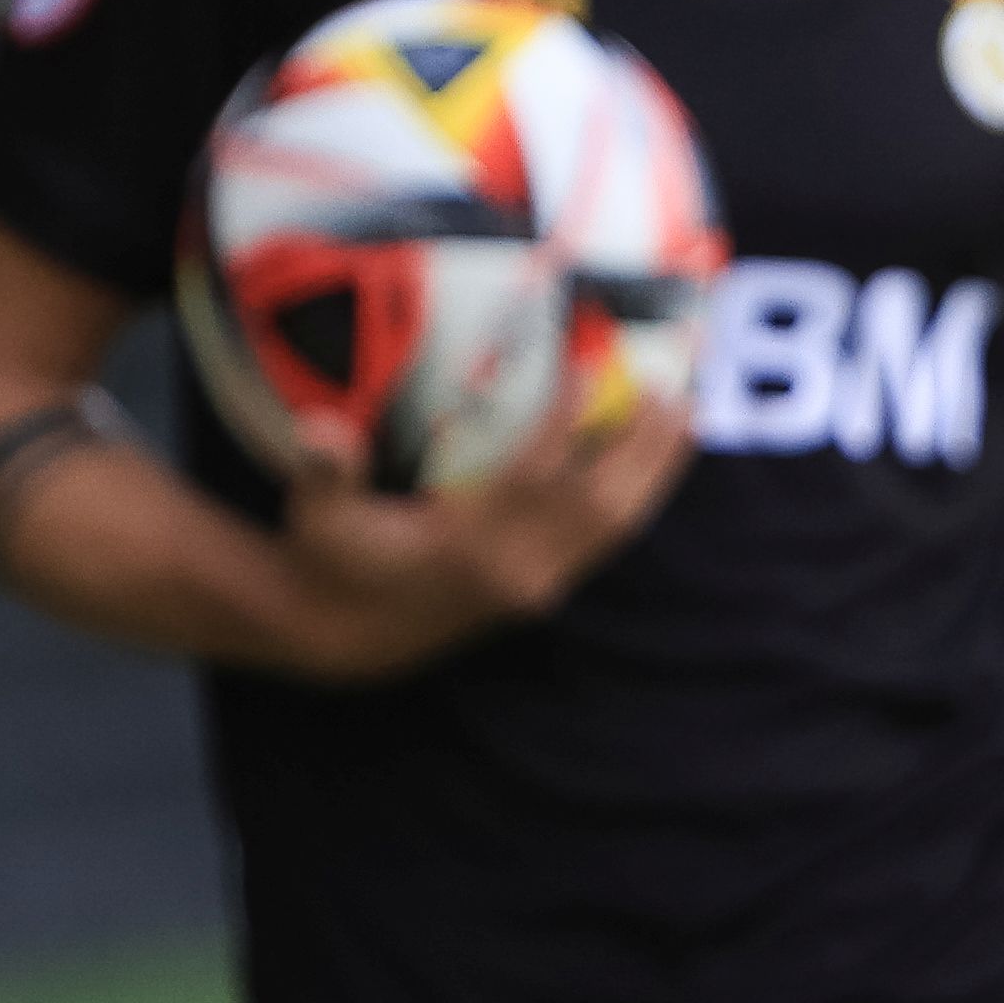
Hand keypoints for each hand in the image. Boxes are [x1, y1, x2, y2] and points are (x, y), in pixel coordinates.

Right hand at [266, 389, 694, 679]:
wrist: (348, 636)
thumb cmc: (332, 561)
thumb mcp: (317, 516)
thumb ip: (325, 470)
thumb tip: (320, 428)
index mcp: (465, 550)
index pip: (532, 479)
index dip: (565, 423)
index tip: (589, 366)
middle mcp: (515, 570)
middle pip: (598, 505)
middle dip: (639, 448)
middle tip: (671, 386)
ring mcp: (538, 583)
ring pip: (615, 526)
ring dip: (654, 470)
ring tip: (686, 413)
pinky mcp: (548, 585)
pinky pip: (607, 537)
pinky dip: (637, 494)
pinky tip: (657, 456)